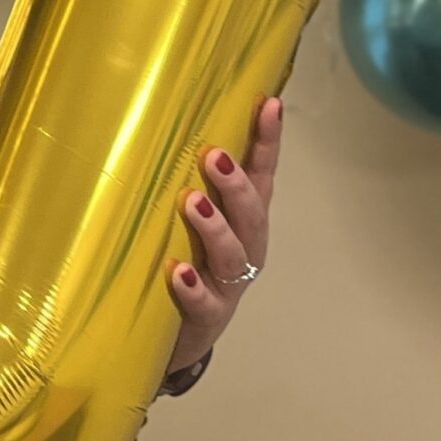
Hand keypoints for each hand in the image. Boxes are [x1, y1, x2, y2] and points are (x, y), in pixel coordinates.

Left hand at [164, 96, 282, 379]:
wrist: (180, 336)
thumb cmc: (191, 262)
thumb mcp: (195, 221)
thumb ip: (195, 182)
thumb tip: (172, 120)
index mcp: (245, 219)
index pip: (261, 174)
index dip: (266, 142)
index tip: (268, 104)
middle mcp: (246, 248)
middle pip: (252, 213)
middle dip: (236, 184)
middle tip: (213, 155)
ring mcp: (229, 283)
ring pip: (232, 254)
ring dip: (213, 226)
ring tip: (190, 202)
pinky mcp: (207, 316)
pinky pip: (203, 301)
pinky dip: (191, 285)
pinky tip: (177, 271)